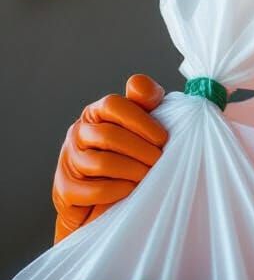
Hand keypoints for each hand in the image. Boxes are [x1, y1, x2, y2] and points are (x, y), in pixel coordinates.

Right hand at [52, 73, 167, 243]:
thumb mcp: (144, 123)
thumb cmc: (132, 153)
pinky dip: (114, 191)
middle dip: (140, 150)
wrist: (110, 196)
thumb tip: (138, 83)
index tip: (162, 138)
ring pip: (100, 163)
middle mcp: (79, 132)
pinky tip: (130, 189)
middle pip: (108, 135)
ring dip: (131, 171)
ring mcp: (68, 160)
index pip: (113, 104)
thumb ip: (145, 100)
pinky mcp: (64, 188)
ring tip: (148, 176)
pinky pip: (88, 190)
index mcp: (97, 111)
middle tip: (159, 161)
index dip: (141, 120)